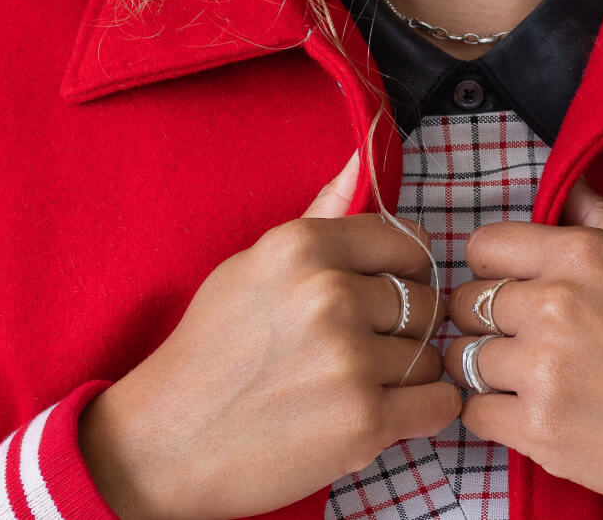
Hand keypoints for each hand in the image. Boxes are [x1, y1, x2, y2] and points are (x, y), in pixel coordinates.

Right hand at [79, 151, 459, 519]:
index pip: (408, 242)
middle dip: (406, 327)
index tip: (388, 292)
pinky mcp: (362, 422)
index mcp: (303, 247)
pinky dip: (425, 411)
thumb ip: (319, 217)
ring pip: (430, 354)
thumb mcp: (254, 265)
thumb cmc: (210, 350)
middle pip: (424, 299)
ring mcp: (348, 360)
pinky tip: (391, 412)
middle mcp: (329, 294)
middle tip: (366, 348)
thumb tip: (363, 158)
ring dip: (409, 374)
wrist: (164, 444)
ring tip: (364, 384)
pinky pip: (437, 404)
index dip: (406, 270)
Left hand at [442, 175, 602, 519]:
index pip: (484, 246)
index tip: (512, 286)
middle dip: (488, 319)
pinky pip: (476, 414)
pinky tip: (531, 412)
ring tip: (527, 377)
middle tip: (523, 338)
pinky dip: (494, 415)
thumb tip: (569, 187)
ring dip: (489, 369)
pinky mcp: (542, 433)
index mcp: (583, 255)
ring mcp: (544, 371)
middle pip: (466, 303)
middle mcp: (555, 305)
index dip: (493, 267)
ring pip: (464, 359)